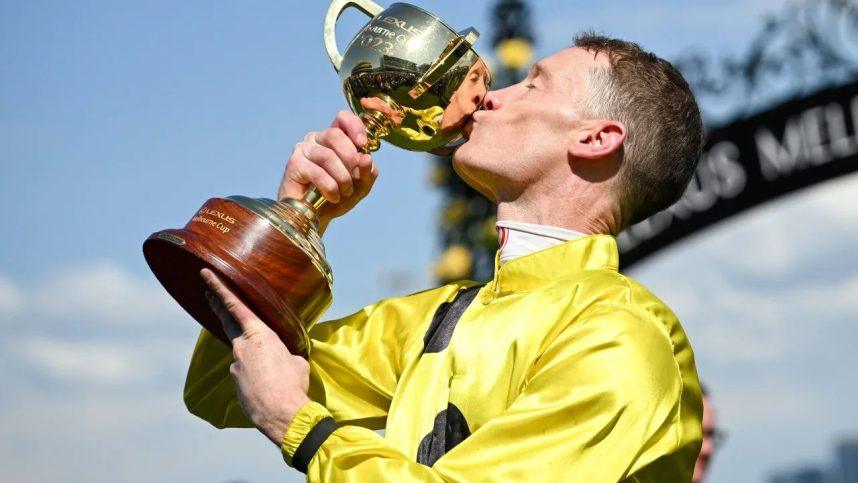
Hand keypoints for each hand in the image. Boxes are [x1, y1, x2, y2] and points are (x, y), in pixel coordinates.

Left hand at [201, 268, 311, 446]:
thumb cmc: (292, 383)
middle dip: (218, 307)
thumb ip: (286, 353)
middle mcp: (241, 347)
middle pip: (227, 323)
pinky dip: (255, 375)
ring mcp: (235, 366)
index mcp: (259, 335)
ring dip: (252, 356)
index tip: (206, 275)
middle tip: (209, 297)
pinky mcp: (235, 384)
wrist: (281, 413)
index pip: (235, 306)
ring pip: (242, 354)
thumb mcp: (297, 361)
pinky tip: (268, 385)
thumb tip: (284, 359)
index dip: (219, 289)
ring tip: (271, 367)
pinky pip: (245, 373)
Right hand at [278, 111, 379, 230]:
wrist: (317, 217)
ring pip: (327, 156)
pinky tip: (333, 196)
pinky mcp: (294, 165)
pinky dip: (330, 187)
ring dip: (342, 177)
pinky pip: (317, 172)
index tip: (363, 145)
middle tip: (354, 177)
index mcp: (333, 139)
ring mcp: (303, 150)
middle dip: (350, 158)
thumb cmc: (337, 196)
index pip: (342, 118)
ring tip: (344, 192)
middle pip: (335, 135)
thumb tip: (366, 158)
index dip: (355, 126)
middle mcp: (316, 139)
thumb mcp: (361, 186)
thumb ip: (368, 172)